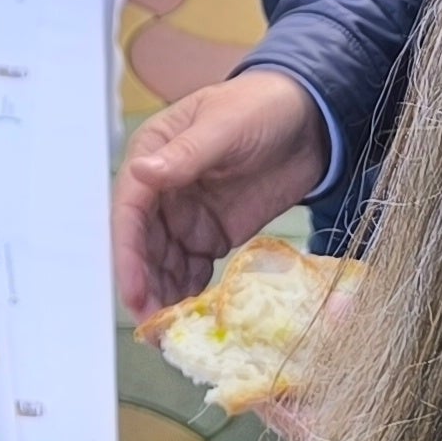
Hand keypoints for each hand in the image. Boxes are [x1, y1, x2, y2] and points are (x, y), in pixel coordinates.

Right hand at [115, 71, 327, 313]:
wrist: (312, 119)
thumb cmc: (262, 107)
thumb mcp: (225, 126)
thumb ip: (187, 154)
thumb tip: (142, 172)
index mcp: (154, 155)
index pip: (130, 209)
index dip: (128, 252)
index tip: (134, 290)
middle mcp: (164, 190)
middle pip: (144, 245)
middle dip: (145, 285)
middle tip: (154, 328)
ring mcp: (188, 215)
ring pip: (165, 263)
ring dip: (164, 295)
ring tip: (172, 333)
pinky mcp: (214, 234)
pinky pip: (194, 270)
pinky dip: (190, 293)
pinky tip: (193, 317)